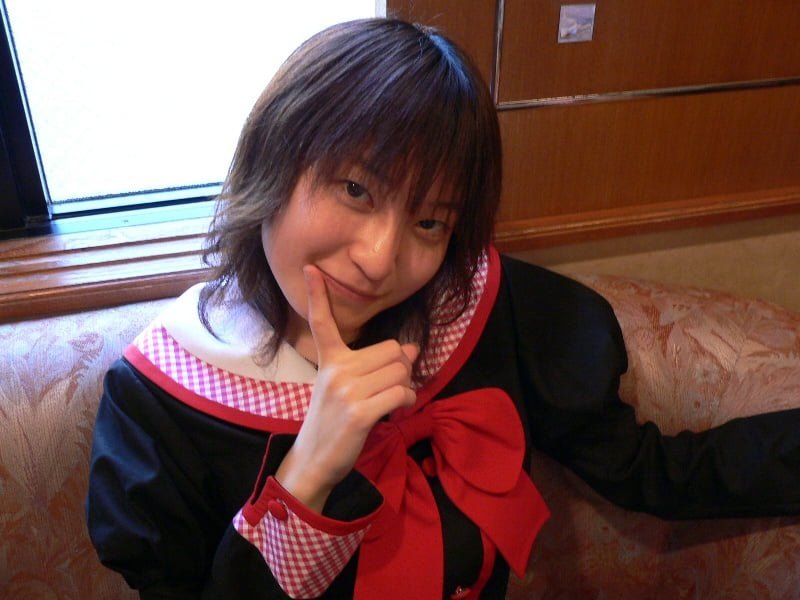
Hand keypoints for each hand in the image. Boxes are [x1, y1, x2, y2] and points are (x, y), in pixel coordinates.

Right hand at [275, 265, 418, 511]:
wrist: (316, 459)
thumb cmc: (334, 421)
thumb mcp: (348, 387)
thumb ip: (376, 365)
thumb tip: (411, 349)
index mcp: (329, 360)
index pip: (322, 322)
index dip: (318, 295)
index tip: (311, 267)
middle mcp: (336, 370)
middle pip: (392, 350)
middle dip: (401, 368)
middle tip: (389, 386)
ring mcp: (346, 391)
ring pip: (400, 371)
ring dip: (406, 386)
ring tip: (390, 400)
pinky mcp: (359, 412)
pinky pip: (401, 393)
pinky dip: (407, 401)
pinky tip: (396, 410)